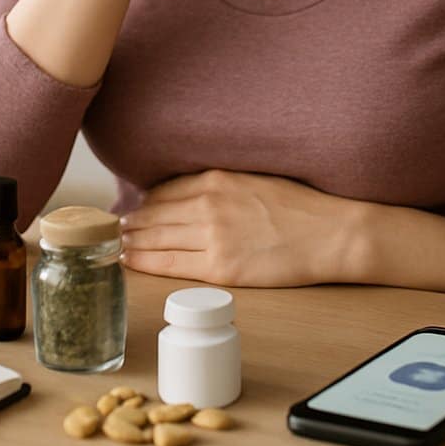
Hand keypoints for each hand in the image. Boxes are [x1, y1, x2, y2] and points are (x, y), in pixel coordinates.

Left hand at [118, 169, 361, 286]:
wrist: (331, 234)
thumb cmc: (300, 207)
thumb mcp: (253, 178)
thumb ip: (219, 183)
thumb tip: (185, 192)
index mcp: (217, 178)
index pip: (163, 190)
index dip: (143, 203)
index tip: (131, 210)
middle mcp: (209, 204)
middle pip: (153, 214)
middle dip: (130, 223)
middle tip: (113, 230)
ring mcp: (213, 237)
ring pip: (156, 238)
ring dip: (131, 241)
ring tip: (117, 245)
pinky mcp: (221, 267)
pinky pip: (170, 264)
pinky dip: (144, 261)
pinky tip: (130, 260)